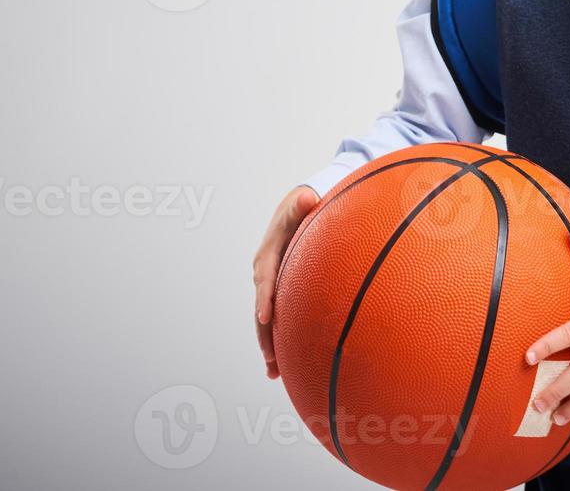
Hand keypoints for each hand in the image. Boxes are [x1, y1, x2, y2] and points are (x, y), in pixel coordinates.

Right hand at [254, 185, 320, 379]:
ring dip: (268, 344)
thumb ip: (303, 203)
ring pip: (265, 320)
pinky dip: (275, 340)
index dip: (264, 297)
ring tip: (274, 372)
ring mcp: (269, 285)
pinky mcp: (277, 293)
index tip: (265, 316)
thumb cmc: (301, 208)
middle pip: (261, 307)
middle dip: (264, 334)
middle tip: (271, 359)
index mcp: (268, 255)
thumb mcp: (301, 202)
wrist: (295, 211)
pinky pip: (274, 319)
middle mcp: (264, 274)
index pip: (265, 279)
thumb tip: (309, 197)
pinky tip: (279, 367)